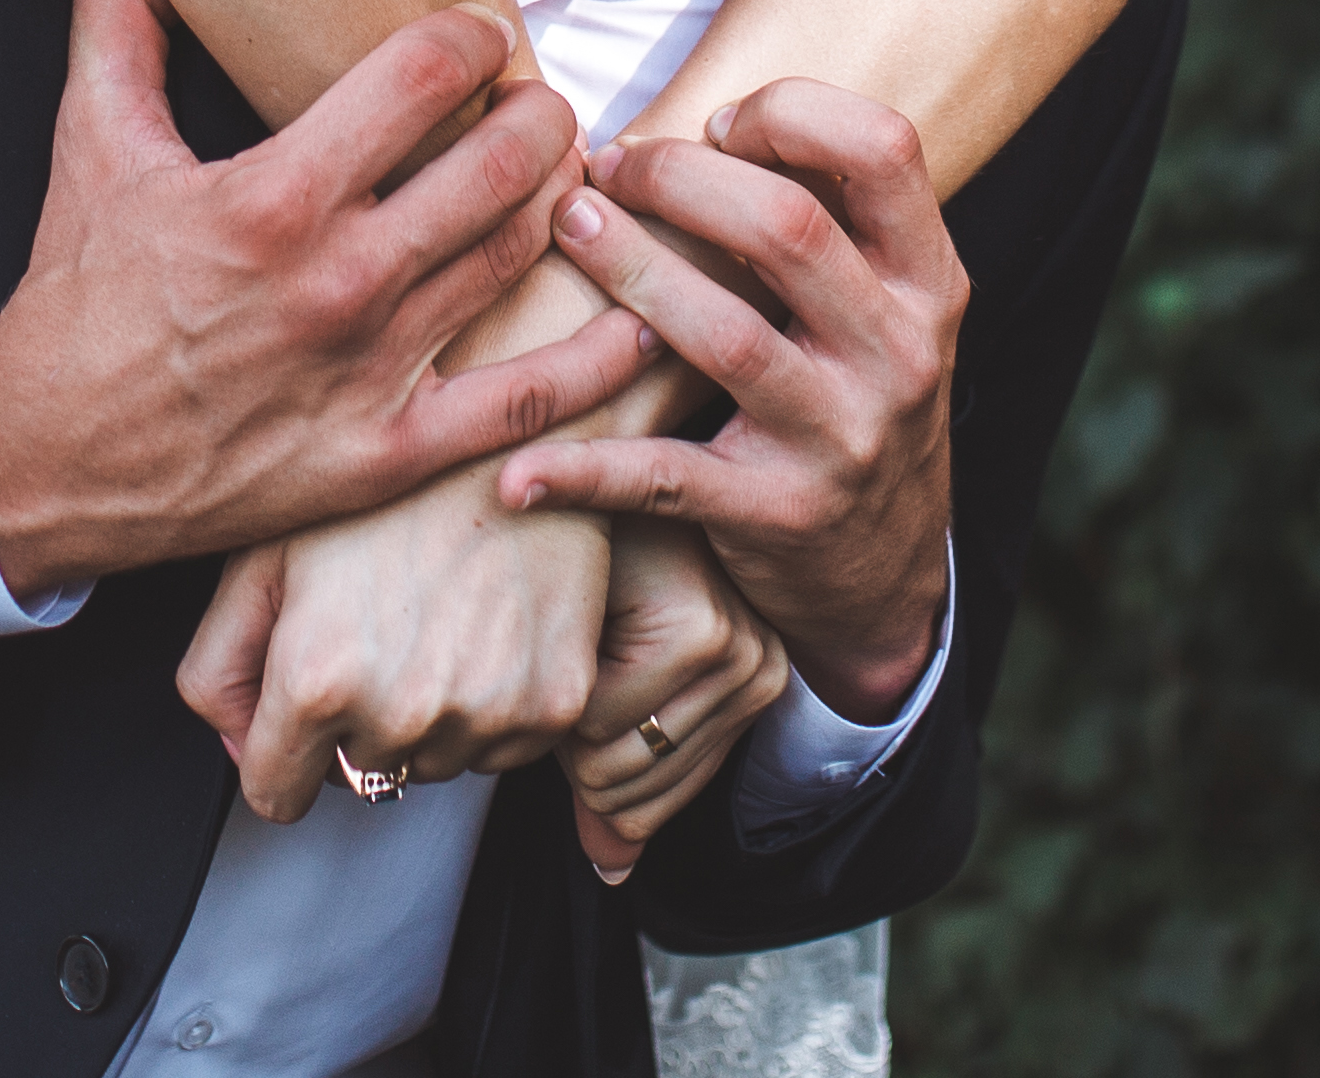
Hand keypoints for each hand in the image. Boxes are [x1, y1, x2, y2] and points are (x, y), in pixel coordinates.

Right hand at [0, 0, 649, 596]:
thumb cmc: (74, 306)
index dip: (468, 37)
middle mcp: (340, 281)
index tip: (474, 37)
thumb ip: (117, 32)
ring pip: (521, 257)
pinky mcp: (390, 455)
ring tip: (567, 170)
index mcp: (275, 196)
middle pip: (501, 164)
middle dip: (541, 112)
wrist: (44, 468)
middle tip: (538, 101)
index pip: (424, 76)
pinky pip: (524, 402)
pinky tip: (643, 318)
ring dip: (566, 200)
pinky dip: (597, 360)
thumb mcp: (86, 150)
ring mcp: (374, 373)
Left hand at [174, 460, 613, 820]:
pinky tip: (483, 629)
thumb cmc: (385, 482)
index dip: (279, 755)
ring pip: (431, 764)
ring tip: (433, 620)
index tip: (298, 717)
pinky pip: (500, 750)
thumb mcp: (263, 555)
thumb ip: (218, 667)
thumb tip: (244, 751)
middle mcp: (402, 710)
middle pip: (359, 776)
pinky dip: (489, 708)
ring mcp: (485, 713)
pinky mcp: (554, 707)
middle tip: (378, 629)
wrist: (513, 432)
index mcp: (318, 676)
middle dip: (355, 724)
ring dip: (424, 719)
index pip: (277, 795)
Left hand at [493, 82, 962, 722]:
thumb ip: (827, 220)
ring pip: (724, 336)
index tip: (713, 123)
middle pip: (788, 228)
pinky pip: (665, 481)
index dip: (790, 112)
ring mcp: (842, 439)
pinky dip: (583, 470)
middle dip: (678, 179)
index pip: (883, 149)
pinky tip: (516, 466)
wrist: (884, 577)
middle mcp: (899, 355)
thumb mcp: (883, 309)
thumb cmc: (852, 398)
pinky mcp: (777, 516)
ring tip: (566, 228)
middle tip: (606, 168)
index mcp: (928, 281)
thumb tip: (704, 118)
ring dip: (630, 269)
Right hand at [561, 519, 792, 874]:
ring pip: (605, 764)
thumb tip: (613, 869)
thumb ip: (612, 778)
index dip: (579, 759)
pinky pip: (597, 721)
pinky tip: (575, 595)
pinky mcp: (698, 630)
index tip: (579, 669)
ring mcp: (737, 653)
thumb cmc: (585, 554)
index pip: (644, 810)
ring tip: (576, 615)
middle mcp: (759, 673)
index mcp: (747, 686)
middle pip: (624, 795)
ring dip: (561, 704)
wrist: (580, 450)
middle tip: (573, 639)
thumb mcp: (603, 676)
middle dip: (569, 736)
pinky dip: (560, 672)